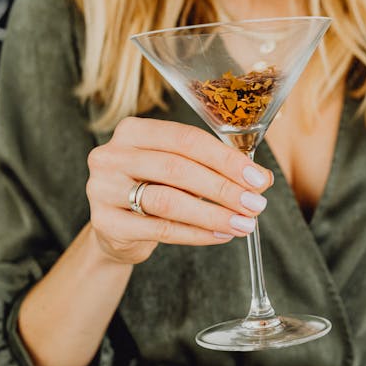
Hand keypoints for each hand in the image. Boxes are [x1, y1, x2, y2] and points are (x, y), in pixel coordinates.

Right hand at [85, 117, 272, 264]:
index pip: (186, 138)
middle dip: (224, 188)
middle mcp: (112, 154)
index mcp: (133, 130)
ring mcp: (104, 188)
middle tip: (255, 204)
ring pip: (168, 200)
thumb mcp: (180, 171)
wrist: (115, 229)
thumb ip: (216, 169)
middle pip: (177, 168)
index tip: (257, 178)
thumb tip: (262, 179)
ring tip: (243, 224)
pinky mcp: (106, 222)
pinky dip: (196, 234)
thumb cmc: (153, 189)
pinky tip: (220, 235)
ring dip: (213, 214)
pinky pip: (160, 229)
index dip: (226, 159)